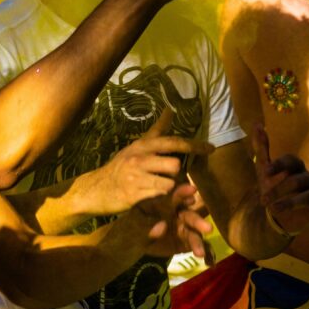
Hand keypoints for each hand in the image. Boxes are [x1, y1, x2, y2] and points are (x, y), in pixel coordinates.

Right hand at [70, 110, 212, 217]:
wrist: (96, 188)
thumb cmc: (121, 167)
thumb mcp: (138, 146)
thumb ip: (157, 130)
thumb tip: (170, 109)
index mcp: (143, 146)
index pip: (173, 142)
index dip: (194, 145)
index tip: (211, 148)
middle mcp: (139, 158)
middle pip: (174, 164)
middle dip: (177, 173)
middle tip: (170, 178)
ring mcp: (135, 177)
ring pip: (169, 182)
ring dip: (170, 188)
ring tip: (161, 188)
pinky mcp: (133, 195)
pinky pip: (158, 197)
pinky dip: (162, 199)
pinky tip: (154, 197)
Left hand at [129, 182, 213, 258]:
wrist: (131, 243)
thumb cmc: (132, 227)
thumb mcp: (133, 225)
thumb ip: (145, 226)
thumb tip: (162, 226)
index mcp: (164, 204)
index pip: (174, 196)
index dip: (183, 192)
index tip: (192, 190)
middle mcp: (177, 214)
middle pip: (189, 215)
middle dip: (198, 221)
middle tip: (207, 228)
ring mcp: (182, 228)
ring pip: (193, 232)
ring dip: (198, 241)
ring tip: (200, 252)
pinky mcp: (184, 242)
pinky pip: (193, 245)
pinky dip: (200, 250)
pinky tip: (204, 257)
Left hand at [253, 123, 308, 237]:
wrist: (277, 213)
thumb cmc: (272, 186)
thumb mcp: (264, 169)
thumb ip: (262, 147)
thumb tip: (257, 124)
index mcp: (296, 167)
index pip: (291, 160)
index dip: (279, 164)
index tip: (266, 171)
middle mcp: (307, 178)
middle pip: (297, 180)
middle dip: (279, 189)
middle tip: (263, 200)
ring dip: (291, 202)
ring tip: (273, 210)